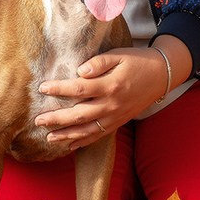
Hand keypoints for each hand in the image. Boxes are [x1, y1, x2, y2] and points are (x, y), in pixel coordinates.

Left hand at [34, 35, 191, 150]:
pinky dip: (83, 142)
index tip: (42, 88)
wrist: (161, 75)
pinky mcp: (118, 123)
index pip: (79, 89)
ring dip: (67, 135)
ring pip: (87, 130)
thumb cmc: (137, 61)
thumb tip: (80, 71)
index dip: (59, 89)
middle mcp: (111, 105)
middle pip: (79, 115)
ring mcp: (115, 117)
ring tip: (49, 137)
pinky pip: (98, 136)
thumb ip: (99, 63)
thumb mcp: (119, 55)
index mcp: (110, 85)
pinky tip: (69, 145)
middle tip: (38, 120)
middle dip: (57, 119)